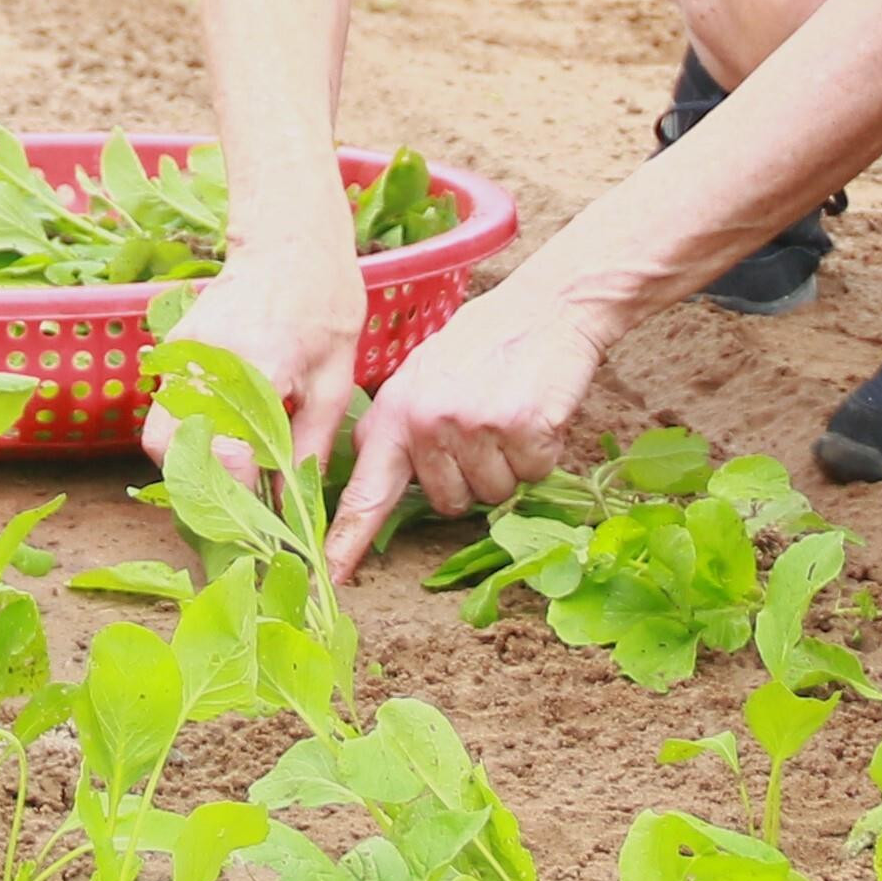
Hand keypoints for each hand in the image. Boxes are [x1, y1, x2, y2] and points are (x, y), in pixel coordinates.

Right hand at [142, 236, 366, 492]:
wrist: (289, 240)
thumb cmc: (324, 304)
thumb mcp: (334, 381)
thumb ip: (307, 446)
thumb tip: (289, 504)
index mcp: (253, 369)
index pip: (222, 453)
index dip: (234, 498)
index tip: (257, 523)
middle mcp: (203, 363)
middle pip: (168, 451)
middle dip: (195, 490)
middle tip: (232, 514)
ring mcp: (179, 355)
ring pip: (157, 435)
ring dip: (185, 466)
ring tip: (226, 485)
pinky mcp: (171, 351)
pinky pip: (163, 410)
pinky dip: (184, 438)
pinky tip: (220, 446)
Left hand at [323, 277, 604, 579]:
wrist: (549, 305)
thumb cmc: (487, 342)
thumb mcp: (424, 375)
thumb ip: (403, 426)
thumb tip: (385, 483)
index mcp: (394, 412)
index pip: (366, 491)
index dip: (349, 539)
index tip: (332, 575)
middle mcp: (425, 421)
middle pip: (449, 503)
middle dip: (472, 477)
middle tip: (485, 425)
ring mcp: (472, 425)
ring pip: (494, 495)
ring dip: (509, 465)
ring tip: (509, 413)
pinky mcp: (519, 428)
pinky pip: (532, 475)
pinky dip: (541, 452)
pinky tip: (535, 411)